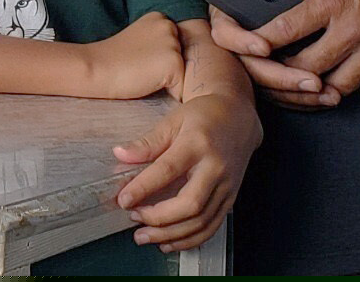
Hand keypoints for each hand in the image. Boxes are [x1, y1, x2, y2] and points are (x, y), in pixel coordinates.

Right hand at [81, 11, 183, 99]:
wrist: (96, 67)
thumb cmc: (112, 59)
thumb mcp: (139, 39)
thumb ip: (157, 41)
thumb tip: (171, 58)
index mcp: (160, 18)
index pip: (176, 44)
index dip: (161, 58)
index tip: (141, 58)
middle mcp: (169, 27)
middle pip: (183, 58)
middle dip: (168, 67)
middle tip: (141, 67)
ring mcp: (172, 44)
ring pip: (183, 73)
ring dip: (168, 80)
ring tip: (144, 74)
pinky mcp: (174, 63)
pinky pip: (182, 88)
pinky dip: (170, 93)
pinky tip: (148, 83)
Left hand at [109, 91, 259, 251]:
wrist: (239, 118)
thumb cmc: (204, 117)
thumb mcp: (173, 120)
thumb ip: (148, 142)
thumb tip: (120, 154)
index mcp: (197, 143)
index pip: (168, 169)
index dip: (144, 187)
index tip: (123, 199)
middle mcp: (215, 167)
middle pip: (190, 203)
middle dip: (158, 218)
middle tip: (133, 218)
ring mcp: (226, 186)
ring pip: (201, 221)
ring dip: (171, 235)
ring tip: (145, 236)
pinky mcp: (231, 198)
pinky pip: (212, 227)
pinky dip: (190, 240)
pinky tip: (169, 242)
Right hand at [208, 8, 340, 110]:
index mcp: (230, 10)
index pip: (224, 31)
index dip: (242, 41)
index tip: (264, 47)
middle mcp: (238, 38)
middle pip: (250, 67)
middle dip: (282, 76)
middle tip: (312, 80)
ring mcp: (251, 60)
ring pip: (266, 86)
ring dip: (295, 92)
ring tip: (325, 91)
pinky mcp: (268, 76)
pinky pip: (278, 94)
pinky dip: (299, 98)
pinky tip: (323, 96)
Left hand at [211, 0, 359, 99]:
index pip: (286, 29)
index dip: (262, 43)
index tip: (250, 49)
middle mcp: (352, 28)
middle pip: (307, 68)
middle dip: (286, 74)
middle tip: (278, 70)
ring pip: (339, 87)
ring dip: (322, 87)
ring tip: (312, 80)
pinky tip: (350, 79)